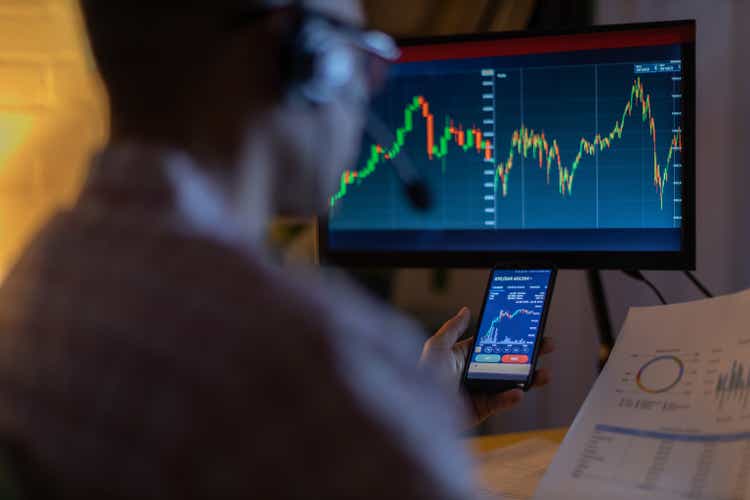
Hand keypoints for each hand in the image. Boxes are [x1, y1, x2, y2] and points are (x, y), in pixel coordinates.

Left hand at [419, 307, 553, 425]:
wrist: (418, 407)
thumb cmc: (423, 375)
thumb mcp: (437, 346)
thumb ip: (453, 328)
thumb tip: (466, 310)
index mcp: (467, 356)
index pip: (496, 342)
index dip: (513, 336)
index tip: (531, 327)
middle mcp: (477, 372)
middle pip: (510, 361)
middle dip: (531, 353)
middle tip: (547, 345)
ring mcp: (482, 390)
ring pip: (511, 383)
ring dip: (530, 378)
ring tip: (544, 373)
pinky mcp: (483, 409)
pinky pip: (501, 402)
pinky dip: (511, 398)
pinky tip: (518, 392)